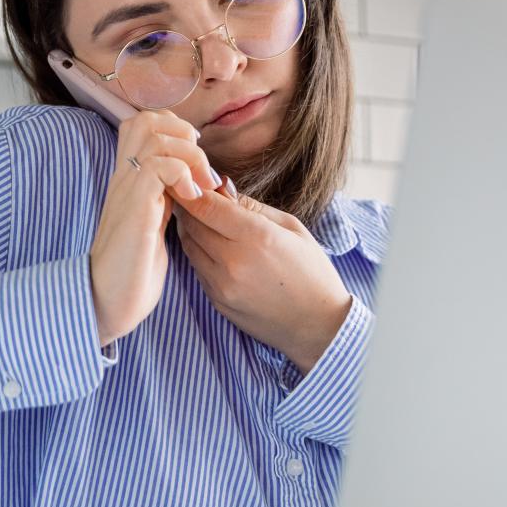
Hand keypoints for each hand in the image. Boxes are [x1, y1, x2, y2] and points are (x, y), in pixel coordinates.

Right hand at [89, 110, 225, 345]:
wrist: (107, 299)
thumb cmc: (133, 269)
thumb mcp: (153, 222)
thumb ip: (164, 196)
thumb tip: (189, 180)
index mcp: (128, 179)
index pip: (143, 124)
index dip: (174, 130)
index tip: (194, 163)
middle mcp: (124, 178)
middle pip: (147, 120)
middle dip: (183, 135)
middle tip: (200, 170)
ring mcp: (127, 190)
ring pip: (156, 136)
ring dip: (189, 155)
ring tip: (201, 186)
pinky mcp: (136, 207)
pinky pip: (161, 166)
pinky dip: (183, 174)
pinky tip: (191, 198)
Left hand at [171, 186, 353, 372]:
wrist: (317, 325)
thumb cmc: (312, 272)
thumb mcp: (292, 228)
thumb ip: (253, 206)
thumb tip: (222, 188)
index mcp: (257, 237)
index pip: (206, 206)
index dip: (192, 190)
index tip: (189, 180)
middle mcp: (234, 262)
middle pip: (191, 224)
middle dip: (188, 207)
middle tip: (189, 195)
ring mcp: (222, 285)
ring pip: (189, 246)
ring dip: (189, 229)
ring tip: (200, 218)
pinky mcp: (216, 301)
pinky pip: (196, 268)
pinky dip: (198, 252)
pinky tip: (210, 245)